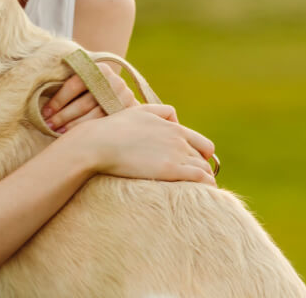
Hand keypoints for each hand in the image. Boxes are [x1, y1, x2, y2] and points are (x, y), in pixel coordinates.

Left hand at [42, 63, 137, 132]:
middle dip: (63, 116)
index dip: (58, 99)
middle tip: (48, 126)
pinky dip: (88, 131)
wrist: (121, 93)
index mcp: (100, 69)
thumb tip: (39, 89)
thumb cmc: (92, 85)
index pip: (75, 85)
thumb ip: (69, 80)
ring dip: (73, 127)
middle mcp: (114, 82)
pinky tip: (76, 137)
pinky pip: (104, 125)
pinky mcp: (127, 113)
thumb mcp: (84, 76)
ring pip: (94, 117)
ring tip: (57, 133)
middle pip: (84, 103)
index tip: (45, 113)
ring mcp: (123, 98)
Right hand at [63, 103, 216, 185]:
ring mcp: (176, 154)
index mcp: (174, 127)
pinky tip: (202, 194)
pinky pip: (201, 178)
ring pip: (205, 169)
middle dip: (201, 170)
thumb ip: (161, 112)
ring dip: (204, 180)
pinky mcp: (171, 170)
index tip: (196, 167)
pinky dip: (206, 186)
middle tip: (193, 183)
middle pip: (204, 159)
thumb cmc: (114, 128)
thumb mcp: (140, 111)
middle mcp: (179, 140)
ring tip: (198, 192)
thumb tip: (176, 120)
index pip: (204, 145)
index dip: (203, 157)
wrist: (99, 143)